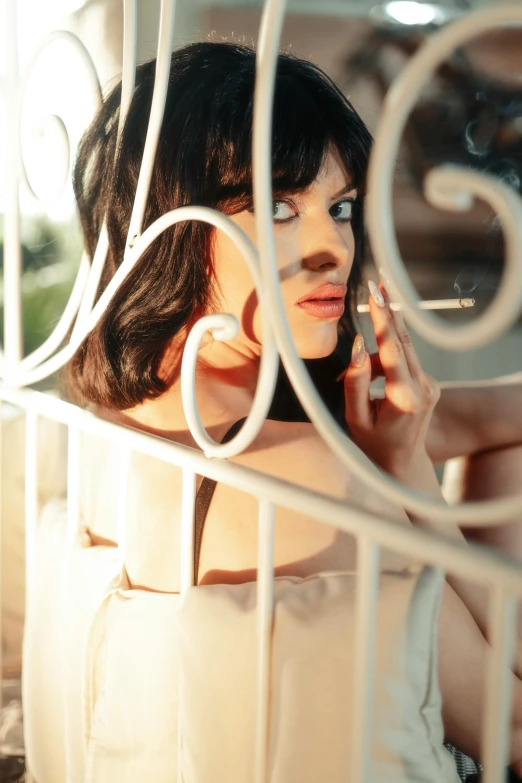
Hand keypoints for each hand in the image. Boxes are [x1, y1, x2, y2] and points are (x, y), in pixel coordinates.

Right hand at [343, 279, 439, 488]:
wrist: (402, 465)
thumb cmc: (373, 446)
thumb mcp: (355, 418)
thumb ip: (355, 382)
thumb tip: (358, 347)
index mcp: (405, 398)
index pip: (393, 349)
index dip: (383, 318)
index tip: (376, 294)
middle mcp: (423, 388)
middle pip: (402, 341)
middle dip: (388, 312)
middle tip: (378, 283)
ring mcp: (430, 385)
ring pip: (401, 352)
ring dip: (378, 351)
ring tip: (356, 381)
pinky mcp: (429, 384)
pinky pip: (404, 362)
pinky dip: (385, 363)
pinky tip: (370, 383)